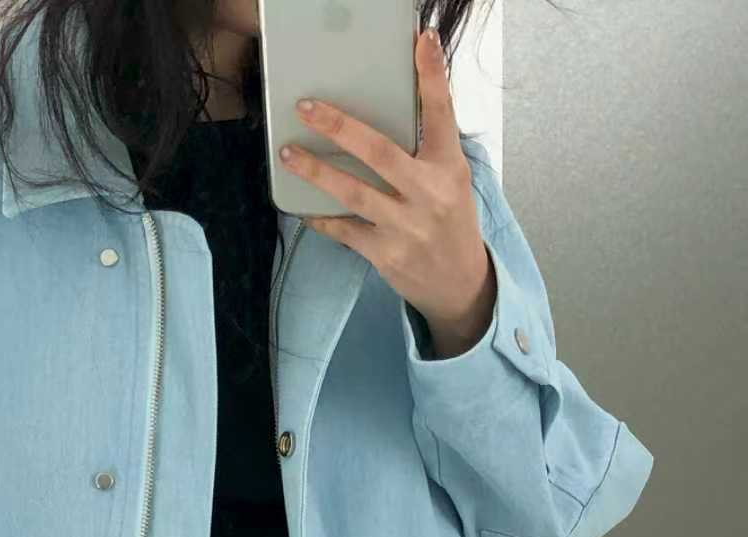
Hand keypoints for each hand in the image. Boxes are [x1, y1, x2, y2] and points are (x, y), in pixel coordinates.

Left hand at [278, 27, 495, 357]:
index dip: (431, 76)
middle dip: (339, 127)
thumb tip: (405, 99)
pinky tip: (301, 205)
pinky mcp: (385, 254)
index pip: (441, 114)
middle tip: (307, 107)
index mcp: (448, 168)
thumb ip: (430, 144)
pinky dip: (320, 217)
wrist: (459, 284)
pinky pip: (344, 230)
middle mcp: (428, 194)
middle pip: (379, 152)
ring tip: (288, 153)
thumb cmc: (450, 222)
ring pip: (353, 192)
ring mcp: (406, 226)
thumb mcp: (452, 178)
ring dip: (316, 171)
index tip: (419, 41)